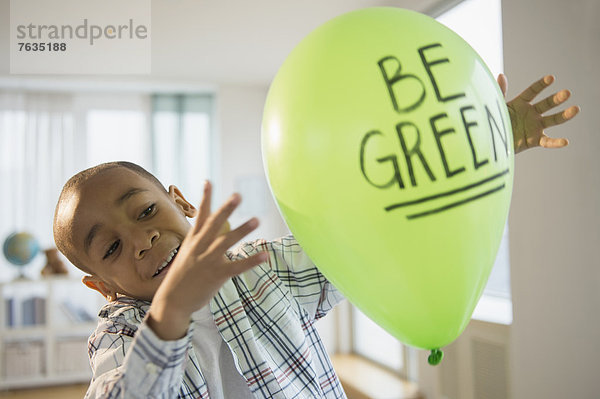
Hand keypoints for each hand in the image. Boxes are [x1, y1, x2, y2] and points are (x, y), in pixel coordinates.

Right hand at [147, 182, 266, 339]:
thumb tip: (209, 229)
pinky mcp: (216, 276)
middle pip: (214, 224)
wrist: (171, 302)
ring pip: (226, 242)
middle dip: (225, 209)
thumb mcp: (186, 254)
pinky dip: (251, 261)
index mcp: (193, 241)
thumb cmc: (181, 278)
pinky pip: (236, 267)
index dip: (204, 198)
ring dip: (242, 230)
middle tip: (237, 195)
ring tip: (257, 219)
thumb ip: (200, 241)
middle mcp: (199, 248)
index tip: (208, 181)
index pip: (199, 215)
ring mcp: (207, 261)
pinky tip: (264, 256)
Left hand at [497, 74, 579, 153]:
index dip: (541, 85)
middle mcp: (531, 113)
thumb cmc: (493, 122)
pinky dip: (555, 142)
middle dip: (557, 99)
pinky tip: (565, 141)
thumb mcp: (496, 107)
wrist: (491, 141)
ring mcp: (534, 126)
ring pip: (552, 119)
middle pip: (546, 104)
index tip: (551, 78)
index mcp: (521, 103)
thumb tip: (501, 75)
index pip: (533, 91)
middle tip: (567, 93)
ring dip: (564, 115)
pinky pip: (547, 141)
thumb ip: (500, 92)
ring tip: (575, 109)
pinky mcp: (534, 140)